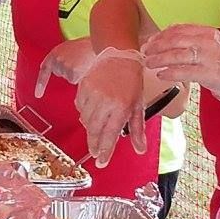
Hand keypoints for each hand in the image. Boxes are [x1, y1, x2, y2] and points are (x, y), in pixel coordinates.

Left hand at [36, 38, 95, 96]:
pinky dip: (81, 77)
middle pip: (60, 72)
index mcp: (55, 52)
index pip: (44, 69)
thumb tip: (58, 69)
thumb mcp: (70, 48)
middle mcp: (57, 59)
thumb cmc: (88, 45)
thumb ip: (62, 57)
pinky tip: (86, 68)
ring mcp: (64, 67)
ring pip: (69, 77)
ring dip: (76, 73)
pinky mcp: (72, 73)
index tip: (38, 94)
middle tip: (79, 61)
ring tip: (84, 62)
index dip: (41, 82)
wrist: (98, 43)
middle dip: (68, 69)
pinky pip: (75, 80)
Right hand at [75, 51, 145, 166]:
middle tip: (95, 153)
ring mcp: (93, 94)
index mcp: (121, 107)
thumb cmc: (132, 81)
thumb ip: (137, 130)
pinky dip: (83, 113)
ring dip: (89, 129)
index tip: (101, 163)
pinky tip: (91, 114)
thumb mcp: (138, 106)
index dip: (104, 151)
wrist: (120, 56)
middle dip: (94, 145)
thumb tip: (140, 150)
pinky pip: (79, 107)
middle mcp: (106, 102)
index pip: (110, 135)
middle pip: (94, 131)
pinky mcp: (84, 87)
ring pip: (85, 120)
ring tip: (95, 132)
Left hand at [143, 24, 219, 125]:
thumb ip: (195, 42)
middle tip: (144, 52)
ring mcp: (211, 57)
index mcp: (208, 32)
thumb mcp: (213, 48)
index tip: (149, 41)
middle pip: (175, 40)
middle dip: (156, 46)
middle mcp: (209, 41)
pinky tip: (161, 75)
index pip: (179, 29)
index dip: (161, 35)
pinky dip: (170, 72)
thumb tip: (169, 42)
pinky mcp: (212, 74)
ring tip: (148, 64)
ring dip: (159, 59)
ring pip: (178, 55)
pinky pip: (185, 72)